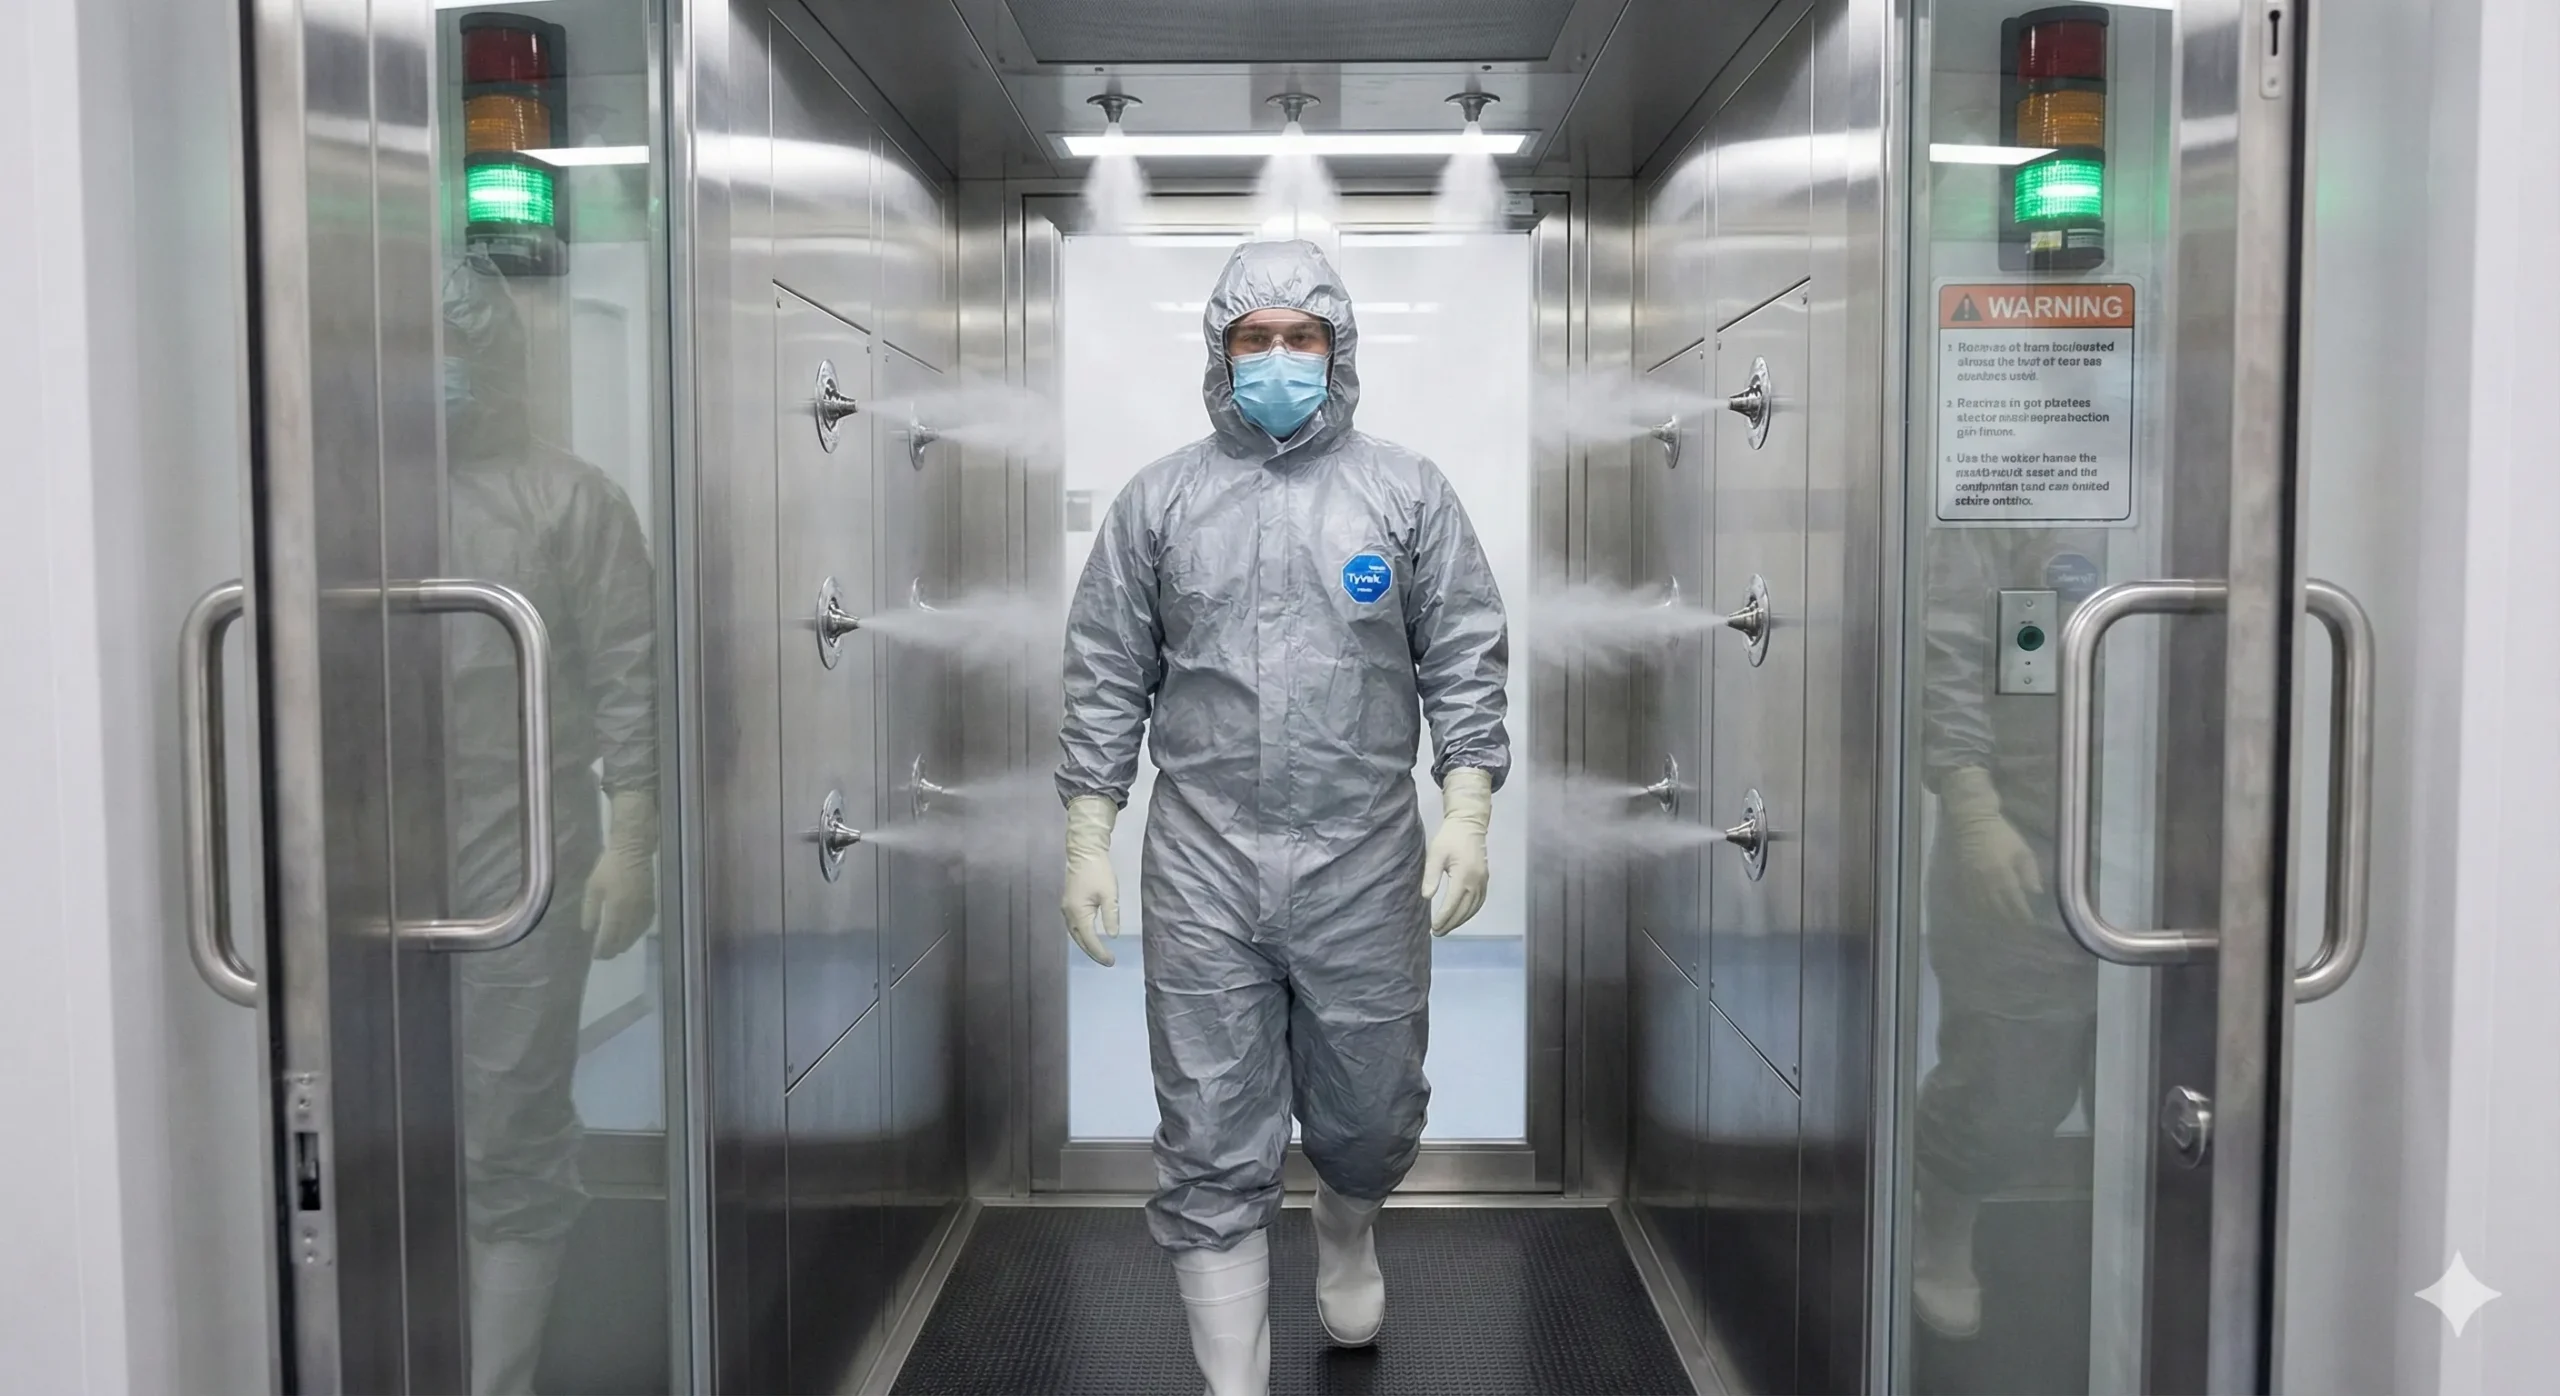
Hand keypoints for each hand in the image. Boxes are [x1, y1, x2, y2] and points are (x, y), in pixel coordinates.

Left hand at [584, 790, 660, 958]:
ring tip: (616, 949)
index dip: (602, 949)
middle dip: (613, 950)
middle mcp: (632, 913)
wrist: (633, 851)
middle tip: (604, 955)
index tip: (596, 956)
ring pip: (636, 935)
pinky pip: (645, 926)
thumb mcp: (593, 887)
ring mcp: (644, 909)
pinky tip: (631, 935)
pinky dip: (637, 934)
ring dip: (625, 944)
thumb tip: (589, 930)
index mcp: (616, 908)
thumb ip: (590, 910)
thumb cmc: (609, 867)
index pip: (609, 937)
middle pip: (624, 939)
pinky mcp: (651, 904)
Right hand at [1060, 795, 1121, 965]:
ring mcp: (1066, 908)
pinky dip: (1082, 935)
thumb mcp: (1110, 894)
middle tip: (1107, 961)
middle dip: (1093, 952)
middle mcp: (1068, 913)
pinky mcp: (1068, 904)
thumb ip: (1111, 916)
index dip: (1100, 952)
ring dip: (1086, 944)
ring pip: (1075, 934)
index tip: (1111, 961)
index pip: (1089, 939)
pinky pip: (1074, 926)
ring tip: (1100, 953)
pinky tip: (1090, 937)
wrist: (1084, 852)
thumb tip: (1112, 936)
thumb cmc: (1098, 871)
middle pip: (1079, 940)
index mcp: (1078, 912)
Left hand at [1421, 768, 1494, 934]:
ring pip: (1473, 908)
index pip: (1452, 904)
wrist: (1469, 824)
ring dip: (1460, 920)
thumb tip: (1426, 897)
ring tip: (1447, 928)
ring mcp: (1483, 881)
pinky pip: (1479, 902)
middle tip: (1437, 933)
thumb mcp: (1436, 854)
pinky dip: (1470, 912)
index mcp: (1464, 876)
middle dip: (1450, 924)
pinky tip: (1461, 917)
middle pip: (1464, 910)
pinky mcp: (1485, 879)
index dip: (1442, 918)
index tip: (1432, 928)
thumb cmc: (1449, 838)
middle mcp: (1476, 882)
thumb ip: (1431, 876)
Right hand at [1937, 767, 2043, 924]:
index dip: (2023, 915)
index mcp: (2003, 873)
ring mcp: (1971, 881)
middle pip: (1998, 909)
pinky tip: (1982, 914)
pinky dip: (1976, 909)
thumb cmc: (2001, 834)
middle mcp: (1986, 881)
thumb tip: (2036, 892)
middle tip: (2018, 930)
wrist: (1972, 821)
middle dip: (2009, 920)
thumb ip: (2030, 872)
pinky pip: (1968, 899)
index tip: (2030, 924)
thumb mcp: (2022, 849)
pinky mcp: (1961, 878)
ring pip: (1982, 907)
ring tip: (2002, 926)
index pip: (2015, 902)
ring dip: (1993, 918)